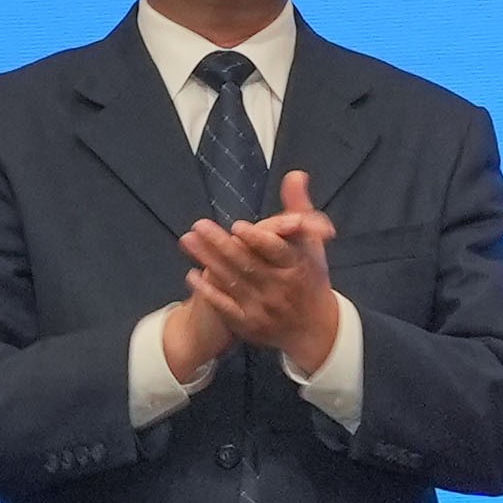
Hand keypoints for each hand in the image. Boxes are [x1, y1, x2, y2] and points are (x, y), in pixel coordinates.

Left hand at [179, 172, 344, 376]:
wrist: (314, 328)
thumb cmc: (310, 277)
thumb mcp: (312, 244)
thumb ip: (299, 208)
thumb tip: (295, 174)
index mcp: (298, 267)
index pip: (277, 251)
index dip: (258, 239)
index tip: (237, 226)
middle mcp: (280, 288)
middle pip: (247, 264)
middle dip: (221, 245)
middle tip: (198, 225)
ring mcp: (264, 308)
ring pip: (232, 282)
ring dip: (208, 261)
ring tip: (188, 240)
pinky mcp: (250, 324)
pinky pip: (225, 307)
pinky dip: (208, 291)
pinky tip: (191, 275)